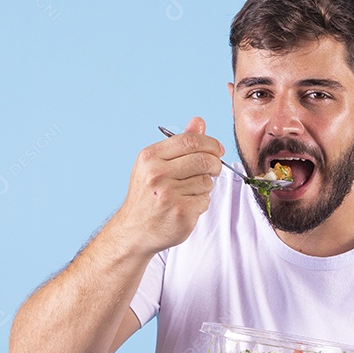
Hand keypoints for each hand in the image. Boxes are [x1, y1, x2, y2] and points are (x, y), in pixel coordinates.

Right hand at [117, 117, 224, 254]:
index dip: (210, 143)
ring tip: (189, 192)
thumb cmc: (147, 195)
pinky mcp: (181, 212)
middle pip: (203, 159)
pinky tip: (187, 206)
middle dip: (215, 164)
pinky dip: (201, 203)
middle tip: (214, 169)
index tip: (218, 150)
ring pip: (206, 181)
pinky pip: (205, 200)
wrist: (135, 230)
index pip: (189, 140)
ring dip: (205, 187)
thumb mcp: (155, 165)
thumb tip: (199, 121)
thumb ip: (179, 144)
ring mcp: (168, 194)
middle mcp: (157, 174)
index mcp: (150, 157)